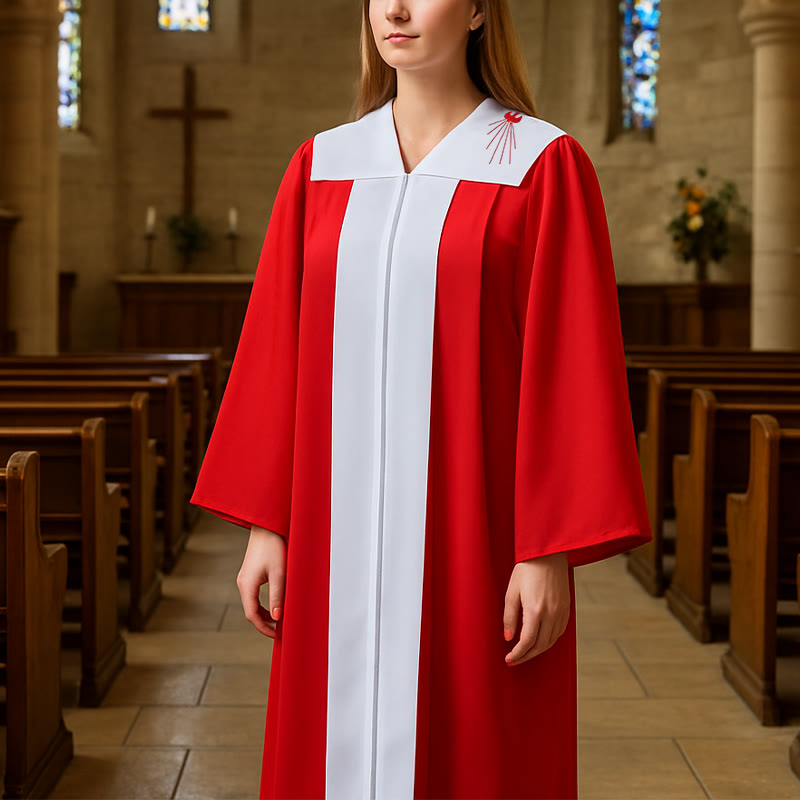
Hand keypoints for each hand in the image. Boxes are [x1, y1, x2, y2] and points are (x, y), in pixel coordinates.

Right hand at [236, 525, 286, 638]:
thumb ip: (277, 596)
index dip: (264, 628)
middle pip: (251, 611)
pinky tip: (275, 606)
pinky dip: (263, 605)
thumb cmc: (273, 546)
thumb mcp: (279, 573)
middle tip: (280, 632)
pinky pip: (254, 596)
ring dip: (264, 615)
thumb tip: (278, 618)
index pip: (252, 615)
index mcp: (247, 585)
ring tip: (279, 622)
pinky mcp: (250, 574)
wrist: (267, 526)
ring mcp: (245, 579)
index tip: (277, 635)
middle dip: (264, 624)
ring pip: (252, 604)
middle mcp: (243, 584)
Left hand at [503, 551, 569, 665]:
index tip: (509, 660)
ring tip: (525, 653)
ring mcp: (561, 612)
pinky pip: (559, 632)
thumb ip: (510, 616)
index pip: (527, 642)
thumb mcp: (511, 591)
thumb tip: (509, 637)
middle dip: (526, 656)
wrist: (548, 554)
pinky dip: (549, 640)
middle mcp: (551, 614)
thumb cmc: (527, 569)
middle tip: (515, 660)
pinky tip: (540, 641)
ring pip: (551, 641)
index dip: (518, 654)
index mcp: (535, 610)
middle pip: (540, 646)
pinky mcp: (567, 609)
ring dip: (538, 650)